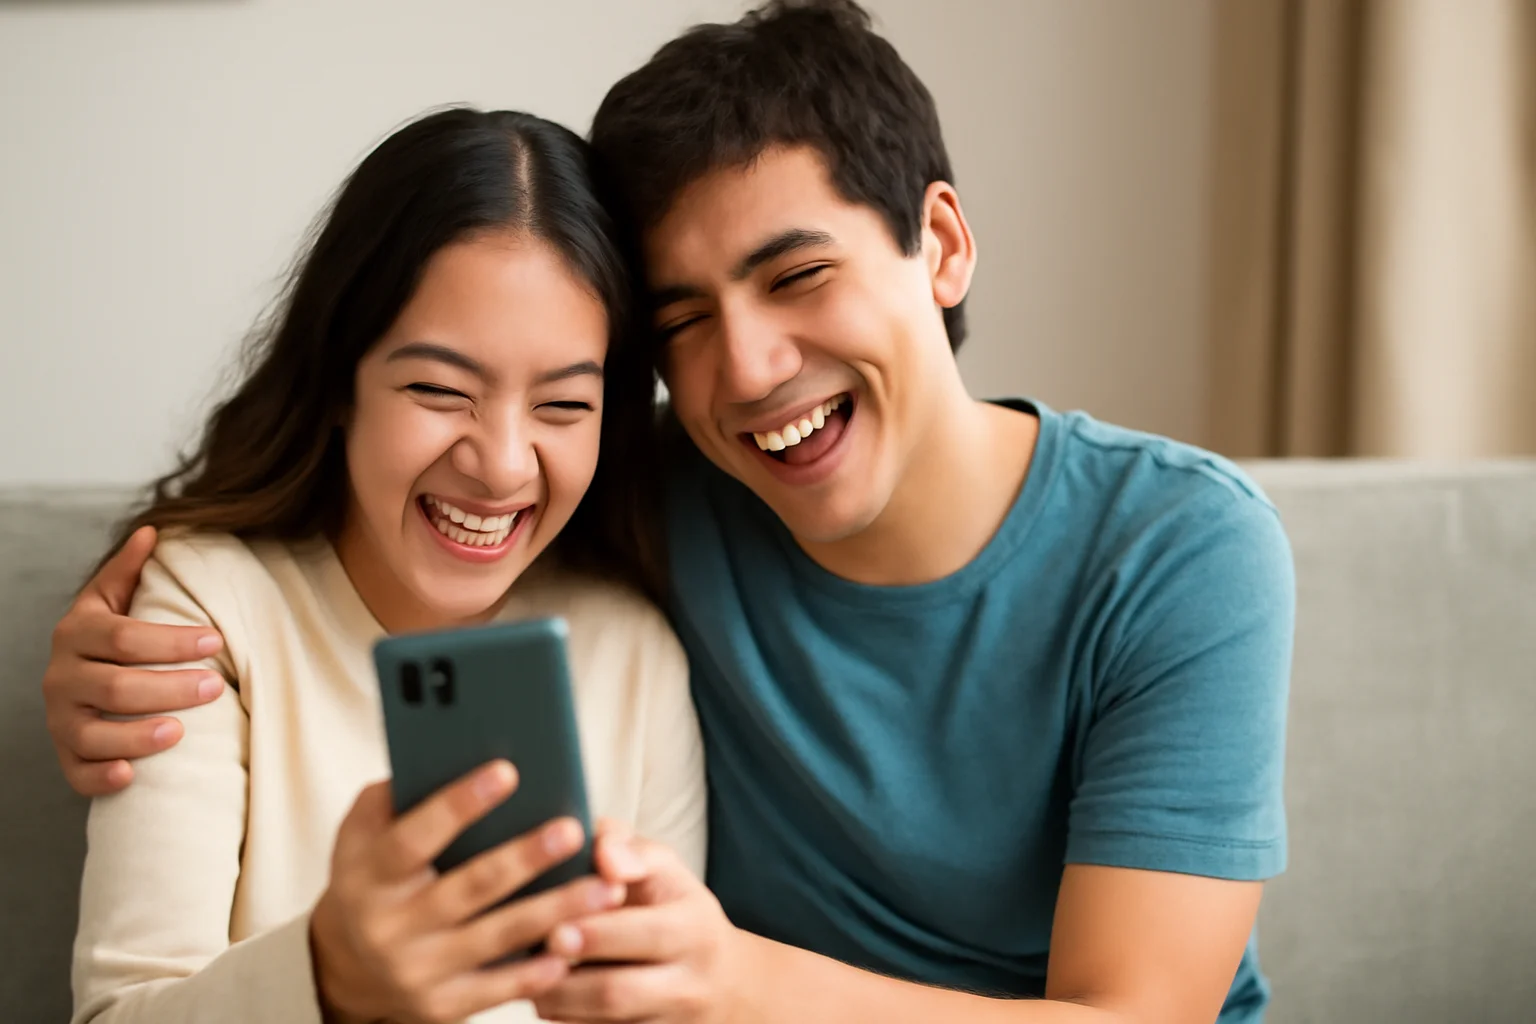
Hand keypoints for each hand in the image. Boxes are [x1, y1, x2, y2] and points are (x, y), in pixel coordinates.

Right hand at [43, 525, 225, 794]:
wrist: (86, 678)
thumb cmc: (117, 636)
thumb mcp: (118, 598)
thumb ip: (131, 570)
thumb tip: (153, 530)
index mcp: (78, 632)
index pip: (124, 637)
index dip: (170, 640)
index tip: (216, 639)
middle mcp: (61, 676)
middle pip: (113, 686)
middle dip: (168, 687)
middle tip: (215, 686)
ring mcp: (60, 719)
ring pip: (91, 732)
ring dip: (135, 734)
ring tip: (179, 732)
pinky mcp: (67, 755)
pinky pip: (76, 772)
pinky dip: (101, 777)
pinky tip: (132, 775)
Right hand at [310, 760, 626, 1023]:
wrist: (345, 965)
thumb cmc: (372, 875)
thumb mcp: (362, 832)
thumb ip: (396, 795)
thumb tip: (447, 749)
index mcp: (369, 874)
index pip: (414, 836)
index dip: (459, 803)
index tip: (508, 770)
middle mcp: (390, 925)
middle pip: (469, 887)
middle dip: (525, 858)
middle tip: (573, 830)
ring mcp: (416, 970)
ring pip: (497, 937)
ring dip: (555, 911)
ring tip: (605, 887)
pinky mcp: (441, 1005)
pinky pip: (497, 988)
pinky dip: (536, 970)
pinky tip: (574, 947)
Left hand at [531, 823, 746, 1023]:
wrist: (724, 981)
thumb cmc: (676, 909)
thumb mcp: (665, 868)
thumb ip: (629, 846)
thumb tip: (603, 855)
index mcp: (695, 928)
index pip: (646, 934)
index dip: (597, 934)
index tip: (554, 928)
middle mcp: (688, 982)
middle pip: (618, 992)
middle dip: (568, 980)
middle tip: (531, 963)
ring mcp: (670, 1022)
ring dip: (559, 1004)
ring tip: (527, 978)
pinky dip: (569, 1020)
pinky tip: (545, 997)